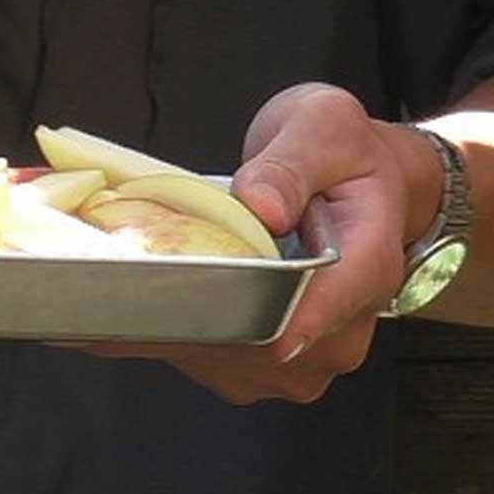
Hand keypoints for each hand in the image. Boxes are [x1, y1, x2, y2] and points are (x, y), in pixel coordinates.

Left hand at [71, 83, 442, 404]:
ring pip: (212, 357)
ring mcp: (298, 360)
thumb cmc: (348, 157)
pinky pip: (200, 358)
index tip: (162, 294)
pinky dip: (164, 325)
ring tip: (137, 263)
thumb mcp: (326, 128)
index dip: (230, 315)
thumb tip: (260, 206)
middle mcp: (337, 334)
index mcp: (366, 273)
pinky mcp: (261, 365)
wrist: (363, 186)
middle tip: (127, 254)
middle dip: (180, 303)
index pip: (300, 321)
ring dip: (166, 316)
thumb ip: (291, 163)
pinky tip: (140, 287)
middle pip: (244, 345)